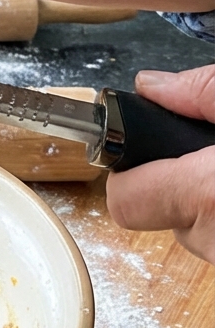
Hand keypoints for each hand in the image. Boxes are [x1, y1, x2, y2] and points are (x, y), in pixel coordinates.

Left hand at [106, 65, 214, 263]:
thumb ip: (201, 93)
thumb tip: (152, 87)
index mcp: (207, 193)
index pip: (122, 201)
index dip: (130, 171)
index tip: (144, 148)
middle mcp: (214, 240)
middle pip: (157, 211)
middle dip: (178, 180)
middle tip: (207, 154)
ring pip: (191, 227)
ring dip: (205, 200)